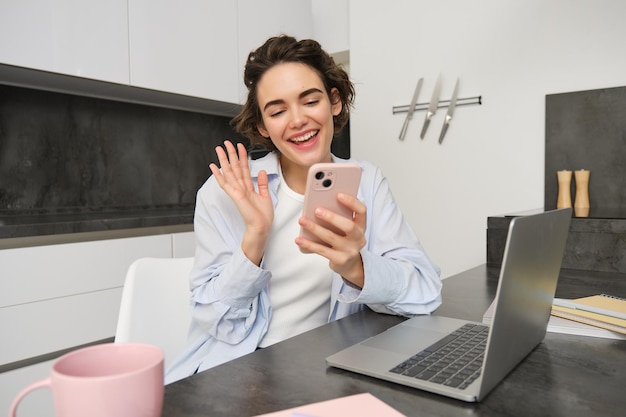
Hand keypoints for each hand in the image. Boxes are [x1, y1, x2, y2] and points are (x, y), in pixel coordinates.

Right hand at [209, 141, 272, 264]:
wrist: (261, 227)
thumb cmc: (263, 216)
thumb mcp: (265, 196)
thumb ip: (262, 183)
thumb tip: (261, 171)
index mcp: (248, 188)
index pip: (244, 168)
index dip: (242, 157)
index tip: (240, 146)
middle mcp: (241, 188)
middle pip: (234, 168)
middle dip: (230, 154)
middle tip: (226, 143)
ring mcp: (236, 191)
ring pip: (229, 172)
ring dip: (223, 160)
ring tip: (218, 149)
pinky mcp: (235, 196)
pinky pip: (225, 183)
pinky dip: (219, 175)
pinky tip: (213, 167)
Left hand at [295, 192, 366, 287]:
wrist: (349, 264)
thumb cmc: (344, 239)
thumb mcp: (345, 228)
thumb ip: (339, 215)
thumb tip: (319, 203)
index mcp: (361, 225)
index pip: (361, 211)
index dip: (352, 202)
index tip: (338, 194)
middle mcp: (359, 238)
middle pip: (348, 226)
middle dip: (332, 217)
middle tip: (317, 210)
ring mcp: (350, 250)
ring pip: (331, 237)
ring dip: (315, 228)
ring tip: (302, 220)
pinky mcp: (340, 260)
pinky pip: (322, 250)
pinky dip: (309, 244)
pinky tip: (299, 239)